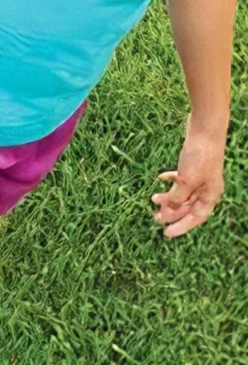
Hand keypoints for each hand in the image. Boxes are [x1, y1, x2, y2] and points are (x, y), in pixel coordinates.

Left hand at [151, 118, 226, 237]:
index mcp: (210, 196)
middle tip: (154, 217)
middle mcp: (207, 189)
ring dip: (169, 198)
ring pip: (183, 194)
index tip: (166, 234)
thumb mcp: (187, 180)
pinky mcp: (193, 167)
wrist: (205, 130)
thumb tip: (169, 210)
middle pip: (188, 207)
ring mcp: (200, 178)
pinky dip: (170, 180)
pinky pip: (181, 180)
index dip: (181, 227)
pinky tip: (160, 178)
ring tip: (153, 199)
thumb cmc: (199, 156)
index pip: (195, 218)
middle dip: (172, 213)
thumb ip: (178, 197)